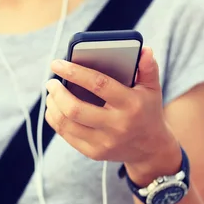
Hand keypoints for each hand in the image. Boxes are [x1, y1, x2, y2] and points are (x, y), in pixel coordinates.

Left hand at [45, 47, 180, 183]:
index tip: (56, 64)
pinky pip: (67, 136)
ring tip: (51, 94)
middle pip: (75, 109)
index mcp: (131, 105)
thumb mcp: (152, 89)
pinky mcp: (94, 153)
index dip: (74, 72)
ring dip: (53, 106)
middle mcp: (117, 125)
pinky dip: (56, 120)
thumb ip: (148, 68)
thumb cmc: (147, 111)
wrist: (151, 149)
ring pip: (67, 124)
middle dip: (57, 93)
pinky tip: (54, 109)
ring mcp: (104, 142)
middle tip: (50, 82)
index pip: (98, 84)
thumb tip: (144, 50)